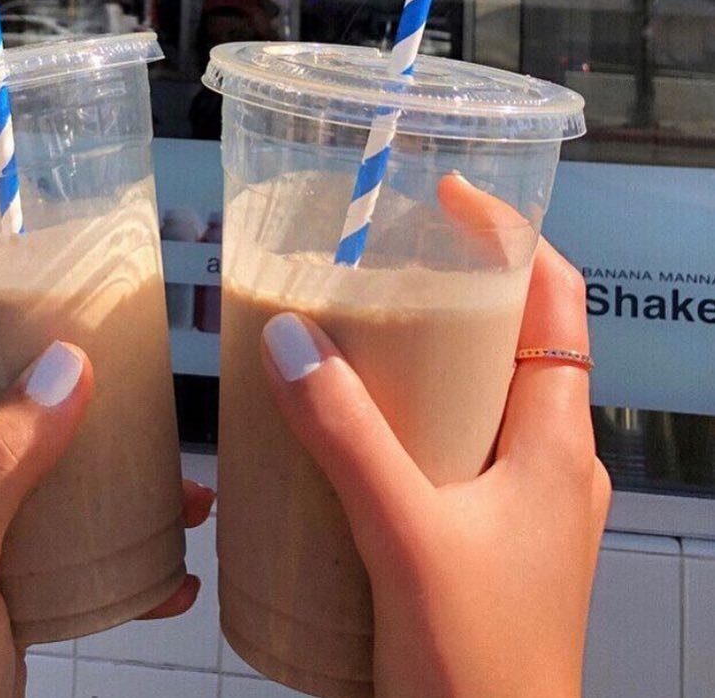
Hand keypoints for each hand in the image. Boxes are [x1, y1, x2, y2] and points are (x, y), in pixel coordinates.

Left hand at [0, 343, 213, 697]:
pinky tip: (174, 574)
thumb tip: (63, 368)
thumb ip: (0, 466)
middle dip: (80, 402)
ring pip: (60, 486)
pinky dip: (131, 562)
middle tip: (140, 380)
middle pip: (14, 419)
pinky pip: (83, 556)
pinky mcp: (20, 591)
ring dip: (123, 485)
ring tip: (186, 491)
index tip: (52, 294)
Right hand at [260, 176, 610, 697]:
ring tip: (354, 337)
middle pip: (513, 342)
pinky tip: (353, 431)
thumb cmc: (476, 666)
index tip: (449, 196)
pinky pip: (456, 449)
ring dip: (428, 359)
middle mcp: (553, 463)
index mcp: (559, 443)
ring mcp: (525, 504)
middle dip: (452, 293)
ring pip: (481, 399)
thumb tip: (289, 340)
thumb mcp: (404, 538)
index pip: (558, 301)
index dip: (512, 236)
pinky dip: (412, 418)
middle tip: (377, 266)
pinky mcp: (489, 538)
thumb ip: (346, 437)